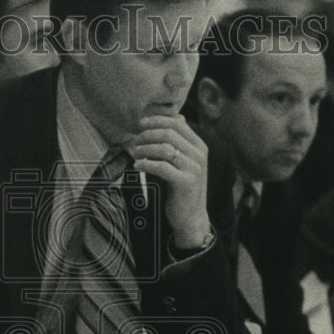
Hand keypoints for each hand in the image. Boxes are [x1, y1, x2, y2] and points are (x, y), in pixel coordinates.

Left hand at [131, 114, 210, 247]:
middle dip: (147, 134)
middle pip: (169, 133)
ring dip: (145, 148)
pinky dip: (146, 164)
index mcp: (199, 145)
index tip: (140, 124)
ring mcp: (194, 168)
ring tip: (134, 153)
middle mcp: (199, 154)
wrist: (191, 217)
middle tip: (134, 140)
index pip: (177, 122)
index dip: (156, 120)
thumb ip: (179, 142)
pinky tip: (136, 165)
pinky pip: (162, 167)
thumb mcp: (183, 162)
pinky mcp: (185, 182)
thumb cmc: (181, 188)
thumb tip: (175, 116)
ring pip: (165, 148)